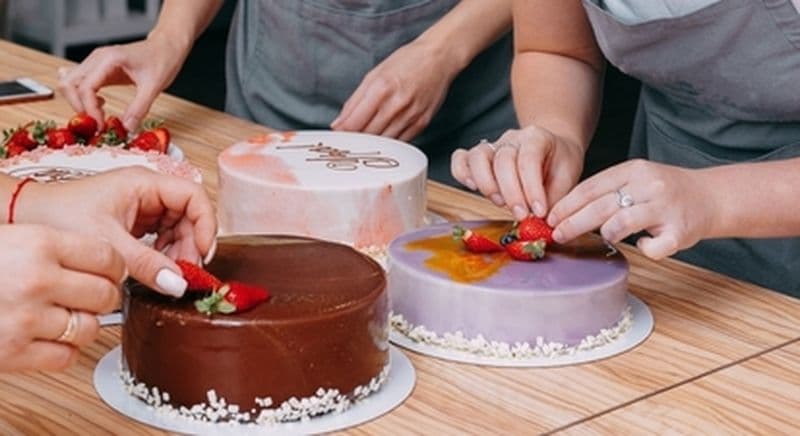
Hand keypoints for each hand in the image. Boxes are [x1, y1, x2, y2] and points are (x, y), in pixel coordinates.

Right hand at [0, 225, 124, 371]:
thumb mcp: (13, 237)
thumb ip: (55, 247)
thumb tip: (106, 264)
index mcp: (39, 242)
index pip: (108, 257)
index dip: (113, 268)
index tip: (108, 273)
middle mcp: (36, 279)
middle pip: (106, 294)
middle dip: (102, 297)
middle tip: (87, 297)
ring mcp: (25, 318)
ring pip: (90, 328)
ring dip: (81, 325)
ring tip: (61, 317)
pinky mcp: (12, 352)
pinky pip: (66, 357)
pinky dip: (62, 350)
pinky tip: (45, 337)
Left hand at [19, 167, 216, 296]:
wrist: (24, 217)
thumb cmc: (58, 215)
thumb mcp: (109, 243)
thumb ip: (147, 264)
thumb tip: (178, 283)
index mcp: (144, 182)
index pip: (194, 195)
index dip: (206, 223)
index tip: (203, 252)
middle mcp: (147, 191)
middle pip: (190, 215)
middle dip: (191, 244)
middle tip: (185, 272)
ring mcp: (141, 205)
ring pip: (178, 228)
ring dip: (178, 252)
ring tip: (167, 274)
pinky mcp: (133, 221)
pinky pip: (162, 236)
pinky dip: (163, 254)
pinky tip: (154, 269)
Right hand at [58, 34, 188, 131]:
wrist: (166, 47)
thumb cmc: (162, 59)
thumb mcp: (154, 86)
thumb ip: (139, 108)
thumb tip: (127, 128)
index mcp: (108, 59)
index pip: (85, 87)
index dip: (89, 110)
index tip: (101, 126)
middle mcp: (96, 59)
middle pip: (69, 85)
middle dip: (79, 107)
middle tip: (98, 123)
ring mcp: (95, 63)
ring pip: (71, 84)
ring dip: (80, 103)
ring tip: (100, 115)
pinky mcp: (98, 70)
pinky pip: (80, 84)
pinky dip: (84, 98)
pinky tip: (101, 105)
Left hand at [331, 39, 458, 140]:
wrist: (439, 58)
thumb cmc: (407, 62)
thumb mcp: (374, 75)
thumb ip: (354, 101)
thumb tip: (339, 124)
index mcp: (380, 89)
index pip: (353, 123)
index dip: (342, 132)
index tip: (337, 135)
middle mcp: (396, 104)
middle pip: (367, 135)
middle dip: (355, 139)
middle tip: (350, 138)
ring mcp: (411, 116)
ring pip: (384, 142)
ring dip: (372, 143)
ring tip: (366, 138)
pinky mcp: (422, 123)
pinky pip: (400, 142)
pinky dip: (389, 143)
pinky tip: (384, 135)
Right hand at [451, 125, 584, 219]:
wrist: (553, 151)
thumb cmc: (559, 166)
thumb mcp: (566, 179)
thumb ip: (553, 199)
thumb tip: (539, 223)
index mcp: (537, 137)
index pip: (528, 160)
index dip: (532, 189)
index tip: (539, 212)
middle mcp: (512, 138)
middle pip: (503, 160)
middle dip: (512, 193)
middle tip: (521, 215)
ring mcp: (493, 145)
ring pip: (478, 157)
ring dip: (487, 185)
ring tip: (500, 203)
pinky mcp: (479, 157)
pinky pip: (461, 159)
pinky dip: (462, 174)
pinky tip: (473, 188)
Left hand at [547, 159, 715, 259]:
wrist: (712, 197)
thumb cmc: (664, 192)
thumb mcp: (635, 179)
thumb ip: (607, 190)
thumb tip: (564, 211)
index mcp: (634, 170)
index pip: (591, 187)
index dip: (566, 205)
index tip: (549, 218)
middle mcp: (650, 186)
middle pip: (601, 206)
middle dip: (573, 222)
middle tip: (558, 235)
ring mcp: (666, 208)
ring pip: (623, 223)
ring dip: (607, 233)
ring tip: (604, 237)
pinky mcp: (681, 232)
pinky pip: (654, 248)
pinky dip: (645, 250)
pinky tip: (643, 245)